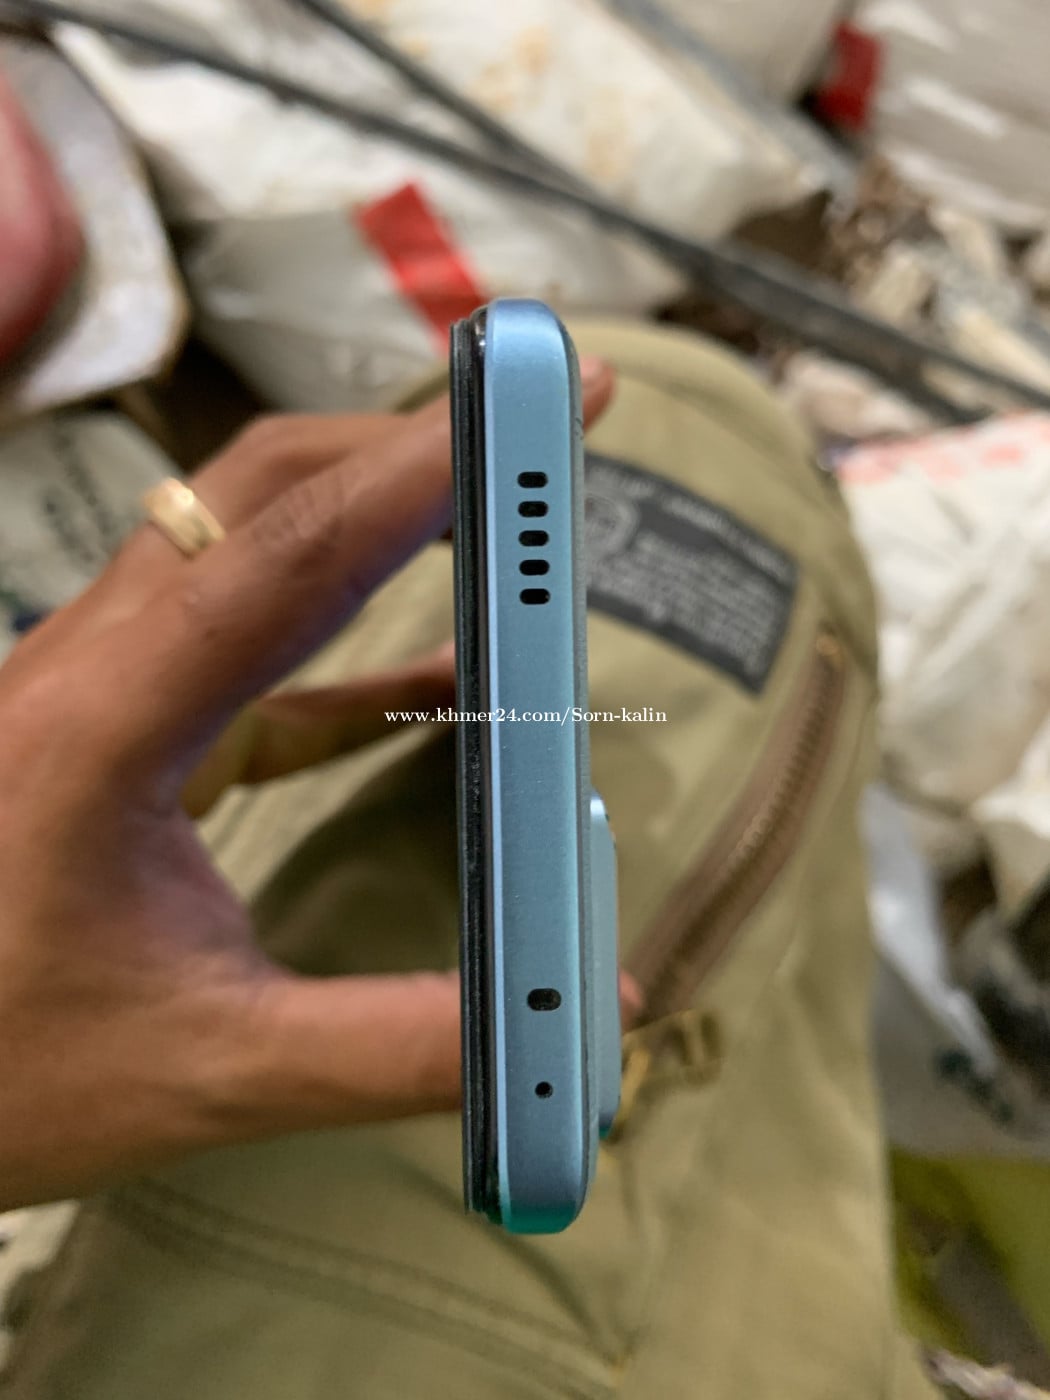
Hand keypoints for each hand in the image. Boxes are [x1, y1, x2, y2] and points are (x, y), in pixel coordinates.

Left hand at [0, 359, 616, 1209]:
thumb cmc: (0, 1066)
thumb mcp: (207, 1070)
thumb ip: (393, 1045)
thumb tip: (565, 1022)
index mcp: (107, 725)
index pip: (292, 553)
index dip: (423, 474)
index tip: (531, 408)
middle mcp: (96, 669)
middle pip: (264, 489)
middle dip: (406, 440)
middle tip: (531, 416)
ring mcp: (101, 683)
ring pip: (247, 535)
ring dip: (372, 506)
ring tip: (492, 504)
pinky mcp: (118, 720)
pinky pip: (248, 639)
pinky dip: (348, 635)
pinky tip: (437, 681)